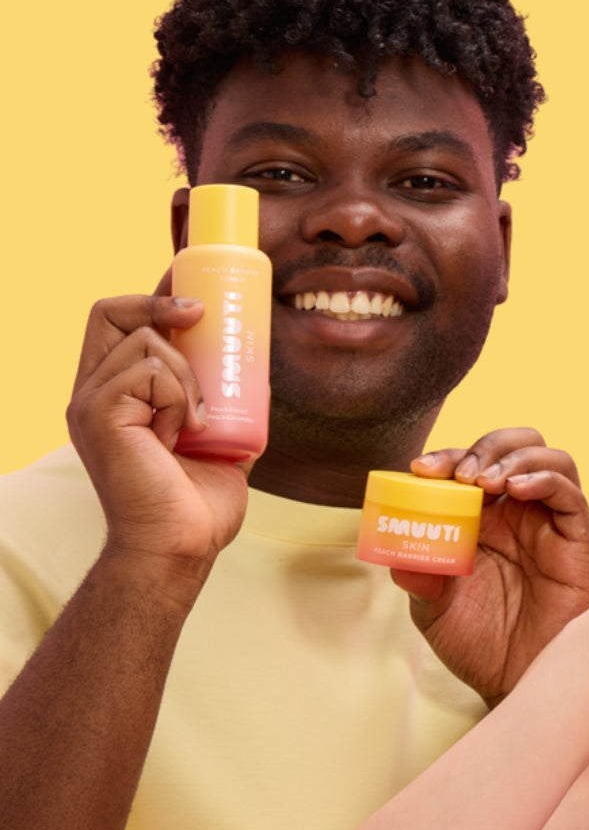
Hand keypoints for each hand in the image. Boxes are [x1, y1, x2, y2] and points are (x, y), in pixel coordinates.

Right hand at [67, 294, 252, 592]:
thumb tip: (256, 371)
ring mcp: (90, 402)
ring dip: (187, 372)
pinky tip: (185, 432)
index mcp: (114, 396)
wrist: (180, 547)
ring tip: (199, 420)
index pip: (117, 322)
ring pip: (143, 341)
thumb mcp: (218, 440)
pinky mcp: (98, 414)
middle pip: (109, 310)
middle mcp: (92, 393)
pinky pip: (148, 370)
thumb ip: (223, 405)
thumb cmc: (196, 507)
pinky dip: (179, 394)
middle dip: (157, 301)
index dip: (152, 294)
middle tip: (201, 314)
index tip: (195, 283)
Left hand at [393, 429, 588, 704]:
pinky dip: (545, 479)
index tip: (422, 469)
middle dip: (486, 447)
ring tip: (487, 480)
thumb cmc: (477, 647)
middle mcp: (518, 514)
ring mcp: (549, 525)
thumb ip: (420, 580)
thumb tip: (399, 558)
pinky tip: (518, 489)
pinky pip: (570, 495)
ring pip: (549, 459)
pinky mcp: (577, 542)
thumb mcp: (433, 613)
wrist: (513, 685)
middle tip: (461, 473)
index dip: (448, 456)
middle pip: (515, 447)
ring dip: (515, 457)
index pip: (469, 464)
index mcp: (482, 520)